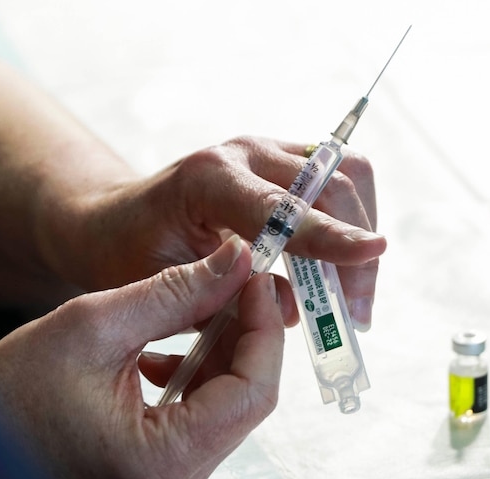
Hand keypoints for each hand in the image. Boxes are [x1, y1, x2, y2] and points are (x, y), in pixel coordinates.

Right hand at [0, 237, 285, 478]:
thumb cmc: (3, 397)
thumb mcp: (91, 327)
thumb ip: (173, 293)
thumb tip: (235, 262)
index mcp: (163, 460)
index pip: (253, 391)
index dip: (262, 327)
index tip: (254, 277)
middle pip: (245, 397)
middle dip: (244, 332)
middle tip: (232, 280)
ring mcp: (170, 476)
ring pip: (225, 403)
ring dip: (219, 349)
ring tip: (198, 304)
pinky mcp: (158, 467)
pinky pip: (200, 416)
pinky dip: (195, 373)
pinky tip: (164, 348)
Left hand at [39, 136, 385, 327]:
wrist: (117, 221)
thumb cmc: (130, 254)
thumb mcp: (165, 285)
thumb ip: (224, 294)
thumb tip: (291, 307)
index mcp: (209, 178)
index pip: (282, 209)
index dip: (329, 234)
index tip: (372, 251)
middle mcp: (246, 153)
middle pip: (331, 187)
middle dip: (354, 253)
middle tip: (354, 314)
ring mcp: (268, 152)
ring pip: (346, 176)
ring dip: (359, 236)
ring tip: (351, 299)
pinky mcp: (283, 163)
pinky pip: (337, 183)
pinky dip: (348, 226)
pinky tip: (336, 271)